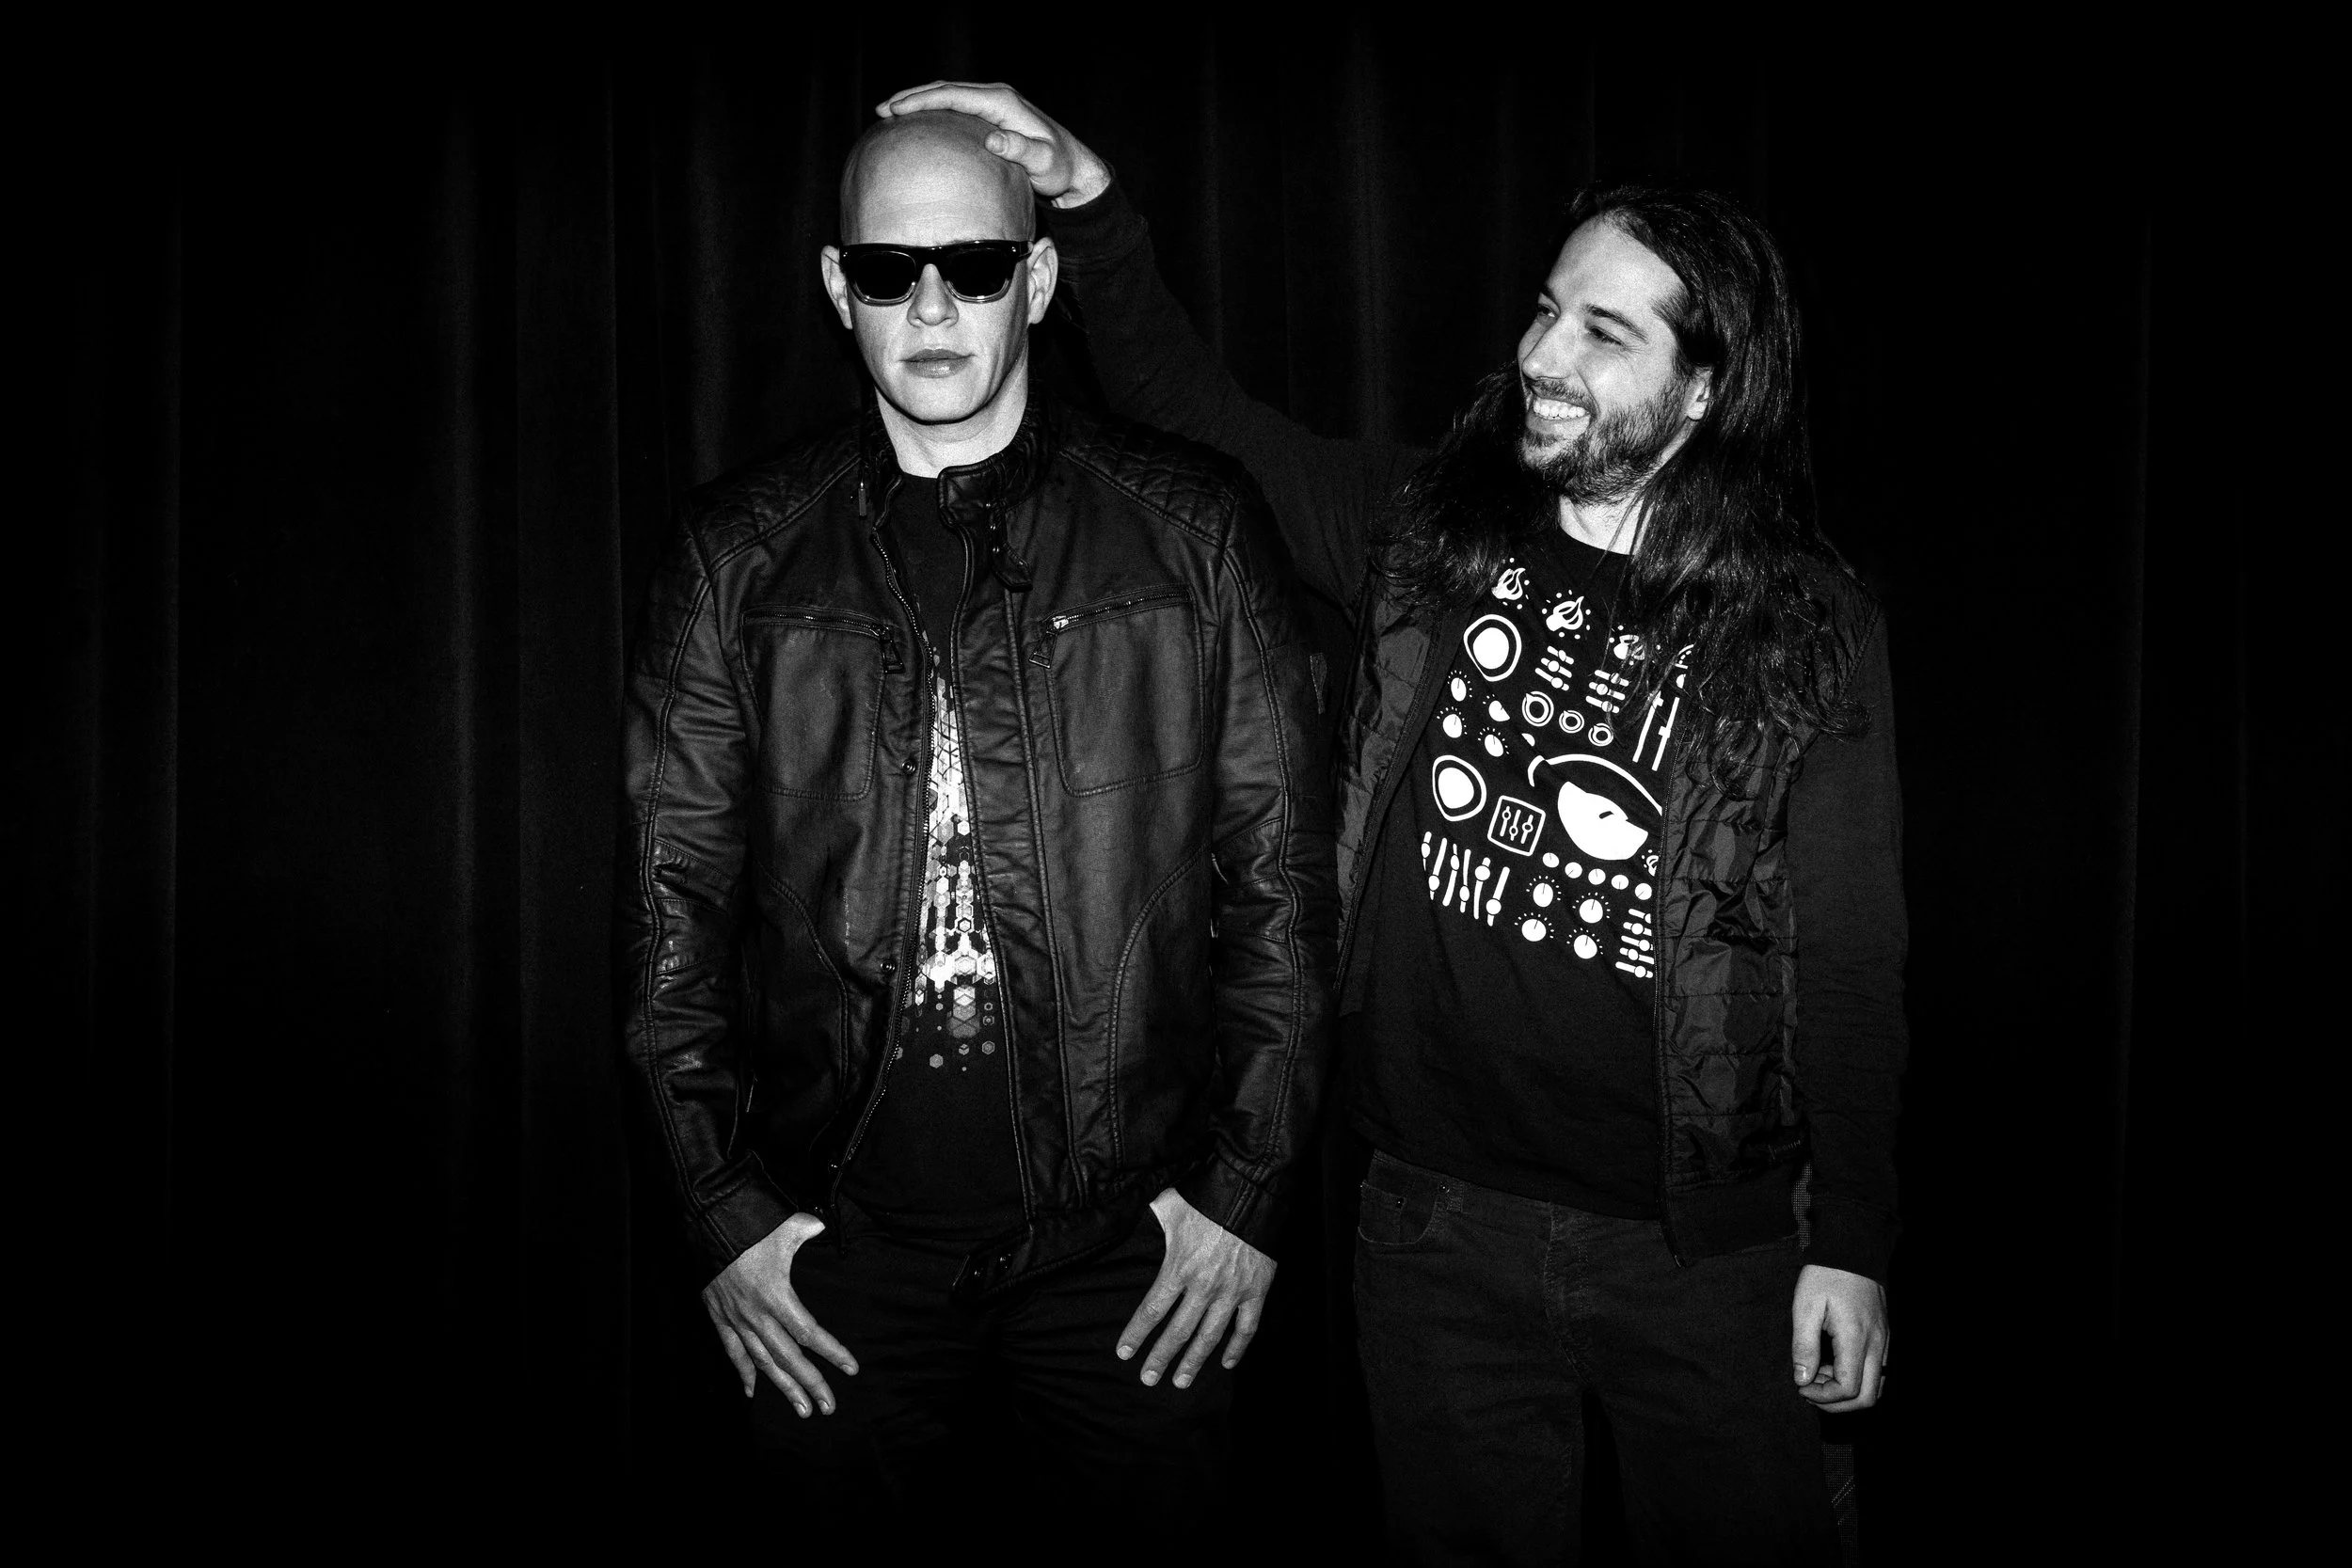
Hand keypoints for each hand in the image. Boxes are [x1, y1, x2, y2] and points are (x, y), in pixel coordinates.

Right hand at [702, 1213, 858, 1416]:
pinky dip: (743, 1372)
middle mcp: (756, 1315)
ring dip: (783, 1388)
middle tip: (829, 1407)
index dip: (832, 1352)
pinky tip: (752, 1392)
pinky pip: (732, 1352)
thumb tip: (822, 1226)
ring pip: (763, 1363)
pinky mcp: (719, 1317)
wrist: (705, 1225)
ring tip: (802, 1410)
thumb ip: (809, 1229)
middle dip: (811, 1384)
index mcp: (776, 1296)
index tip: (851, 1369)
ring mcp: (736, 1319)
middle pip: (789, 1358)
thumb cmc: (748, 1225)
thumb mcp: (785, 1226)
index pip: (809, 1333)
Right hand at [876, 81, 1112, 208]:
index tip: (896, 108)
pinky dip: (933, 110)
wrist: (1073, 167)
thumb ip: (1021, 151)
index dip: (923, 100)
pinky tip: (916, 122)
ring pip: (949, 95)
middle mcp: (996, 97)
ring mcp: (993, 104)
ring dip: (919, 101)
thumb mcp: (1043, 163)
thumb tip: (993, 139)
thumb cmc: (1059, 168)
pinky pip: (956, 107)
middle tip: (882, 109)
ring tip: (890, 112)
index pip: (955, 95)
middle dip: (912, 97)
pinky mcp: (992, 115)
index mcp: (1003, 103)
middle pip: (946, 89)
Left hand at [1116, 1188, 1276, 1388]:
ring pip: (1210, 1336)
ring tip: (1181, 1382)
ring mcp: (1232, 1292)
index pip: (1152, 1310)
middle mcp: (1203, 1286)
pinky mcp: (1256, 1291)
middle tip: (1148, 1379)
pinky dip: (1238, 1348)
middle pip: (1177, 1331)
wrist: (1251, 1193)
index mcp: (1178, 1268)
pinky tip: (1227, 1363)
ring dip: (1194, 1362)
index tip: (1124, 1353)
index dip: (1136, 1334)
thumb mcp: (1169, 1205)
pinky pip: (1247, 1327)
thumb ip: (1151, 1220)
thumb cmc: (1207, 1198)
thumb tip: (1131, 1220)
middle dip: (1160, 1358)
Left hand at [1791, 1263, 1888, 1411]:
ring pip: (1876, 1388)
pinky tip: (1834, 1365)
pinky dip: (1858, 1379)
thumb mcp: (1805, 1307)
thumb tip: (1802, 1379)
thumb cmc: (1826, 1275)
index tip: (1801, 1386)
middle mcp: (1877, 1345)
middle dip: (1837, 1404)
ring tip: (1820, 1376)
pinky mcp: (1884, 1337)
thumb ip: (1803, 1346)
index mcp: (1856, 1338)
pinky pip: (1878, 1372)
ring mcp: (1884, 1342)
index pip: (1848, 1388)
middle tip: (1810, 1390)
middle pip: (1867, 1398)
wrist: (1853, 1250)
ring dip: (1848, 1393)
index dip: (1823, 1397)